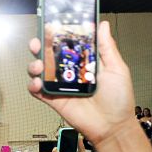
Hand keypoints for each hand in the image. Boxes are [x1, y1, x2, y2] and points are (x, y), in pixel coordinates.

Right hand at [27, 21, 135, 144]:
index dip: (58, 35)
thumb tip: (102, 25)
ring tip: (38, 65)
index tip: (52, 26)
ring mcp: (61, 86)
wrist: (112, 126)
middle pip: (49, 56)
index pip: (68, 44)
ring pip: (40, 71)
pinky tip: (37, 82)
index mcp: (84, 62)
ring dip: (34, 65)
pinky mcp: (53, 100)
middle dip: (40, 47)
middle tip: (38, 43)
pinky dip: (33, 85)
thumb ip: (106, 47)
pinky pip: (38, 91)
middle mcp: (70, 72)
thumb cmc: (119, 99)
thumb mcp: (116, 68)